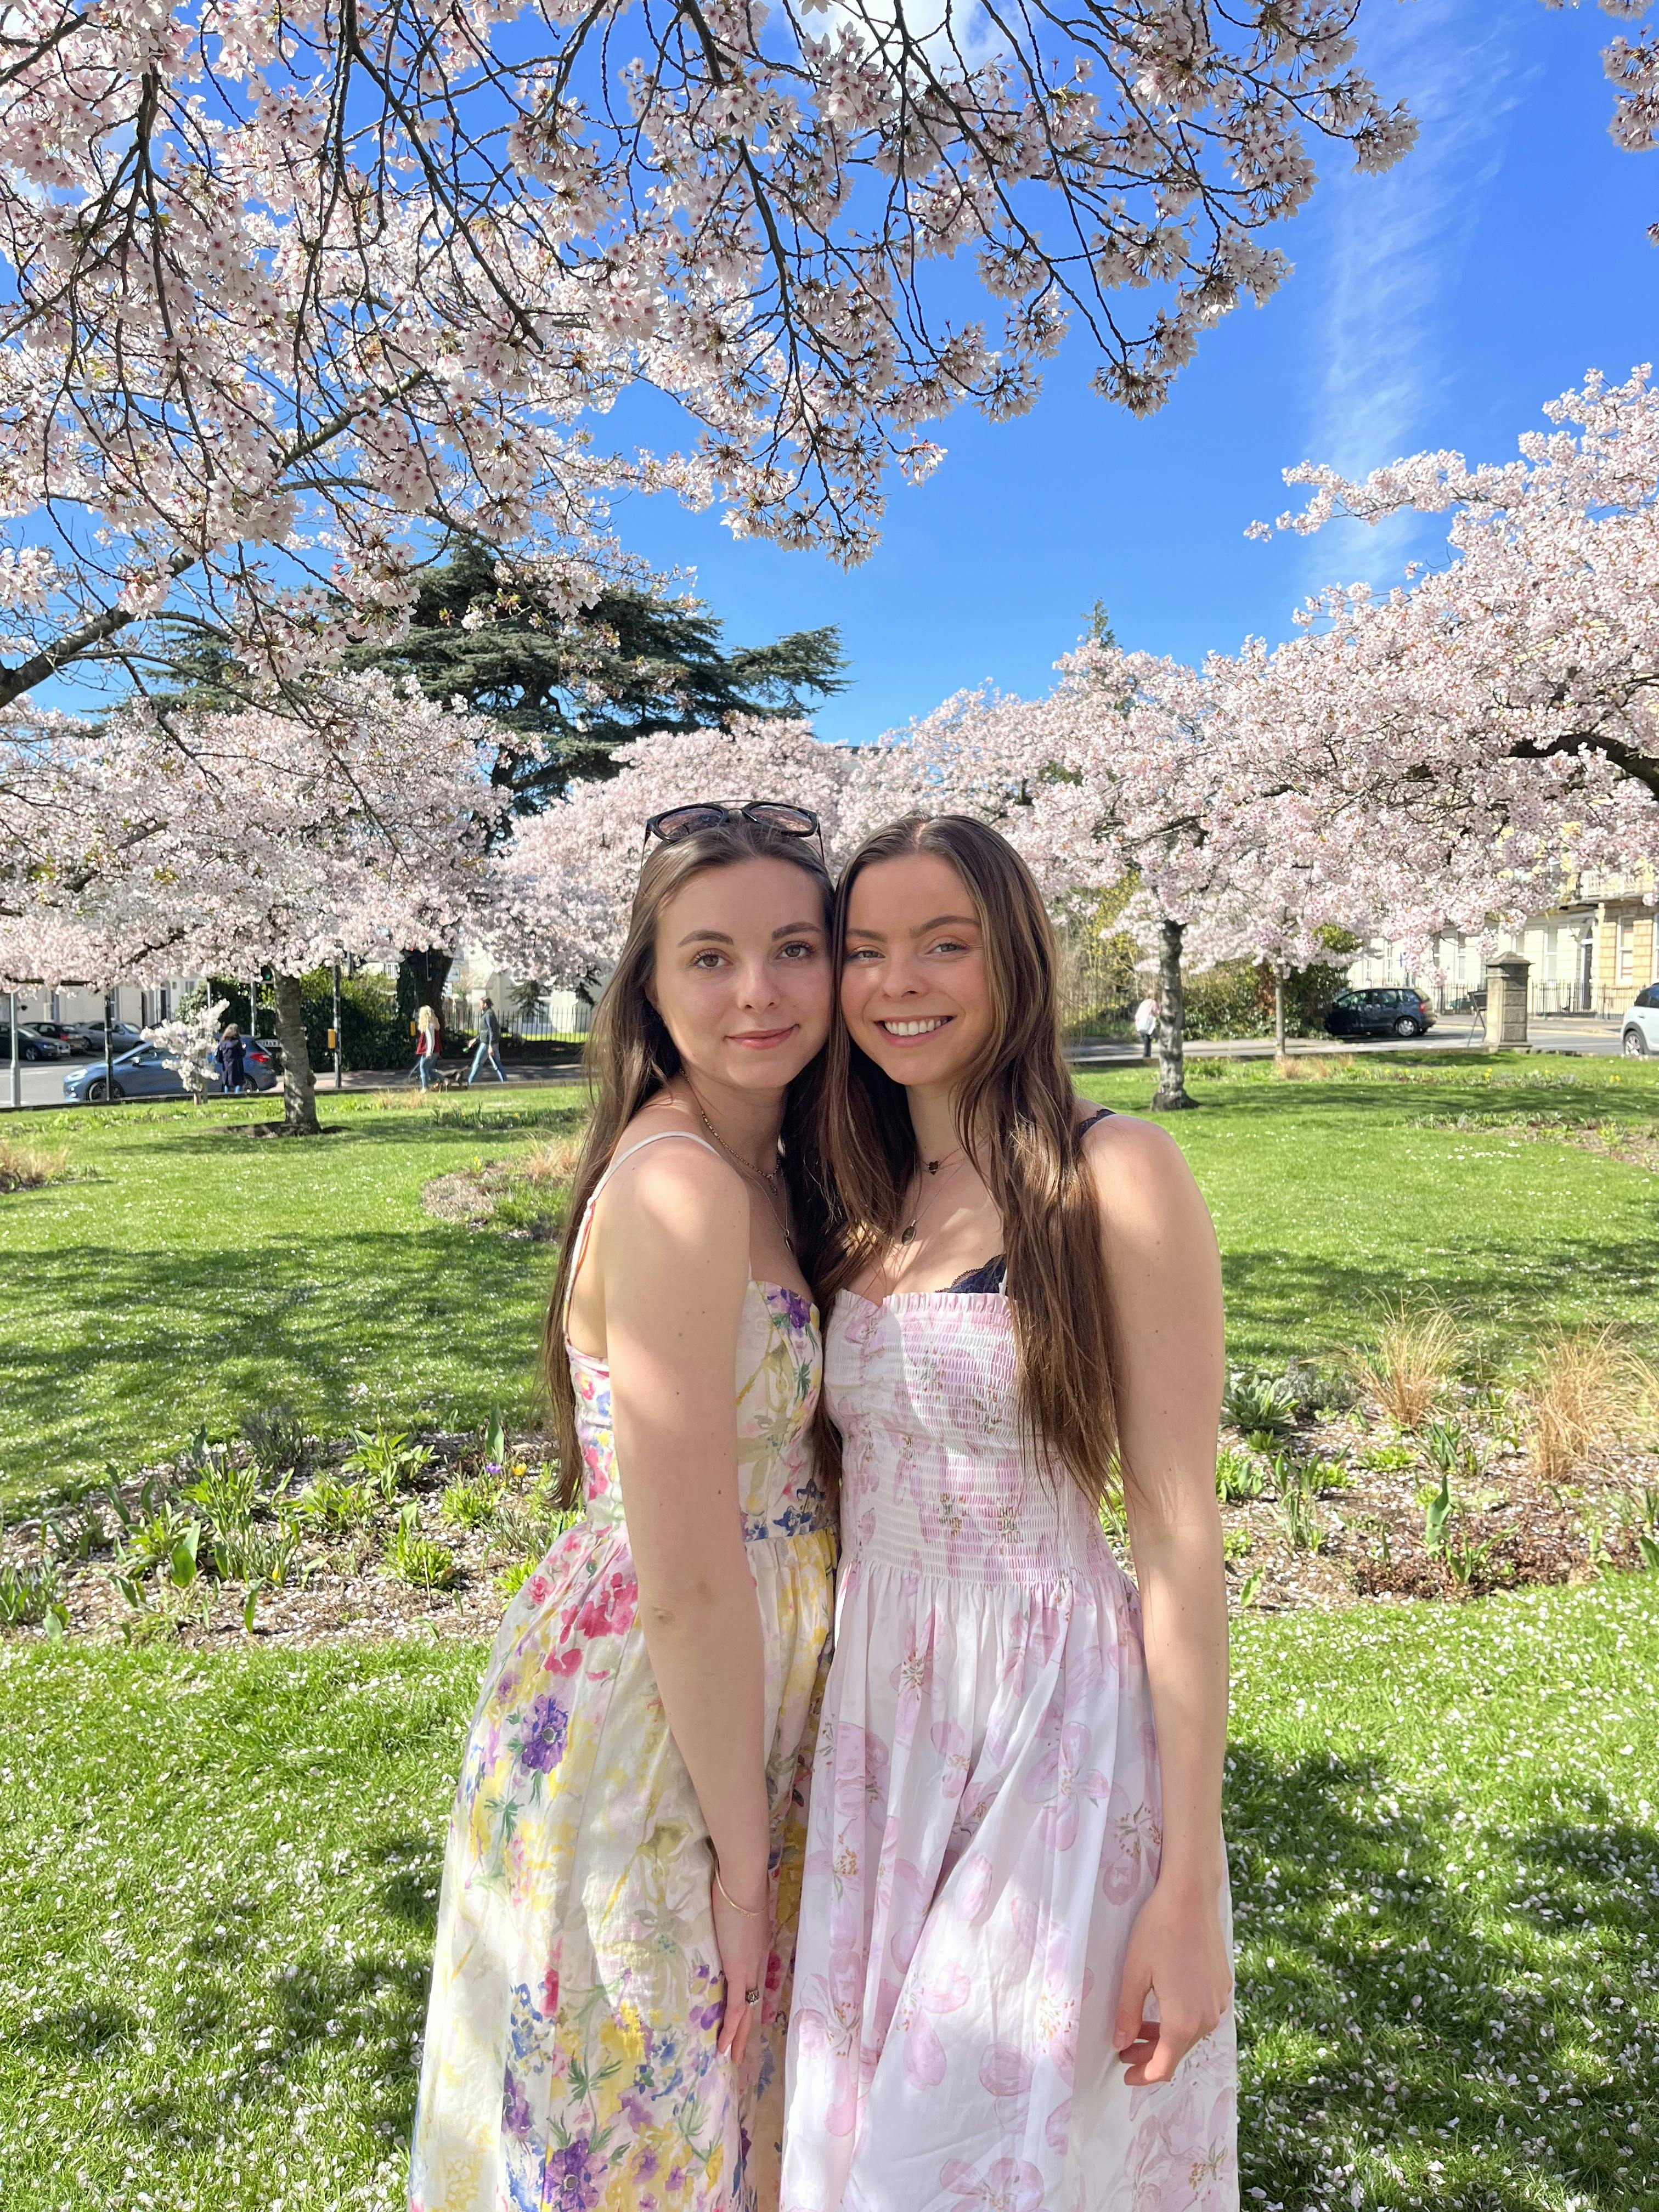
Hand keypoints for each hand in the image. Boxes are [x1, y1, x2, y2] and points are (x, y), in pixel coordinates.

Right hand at [711, 1864, 771, 2066]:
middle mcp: (759, 1961)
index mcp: (760, 1947)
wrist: (744, 1879)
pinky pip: (734, 2006)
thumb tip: (730, 1913)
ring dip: (740, 2037)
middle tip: (742, 2052)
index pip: (756, 1982)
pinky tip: (723, 2046)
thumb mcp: (741, 1905)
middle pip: (755, 2003)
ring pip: (747, 2011)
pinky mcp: (738, 1969)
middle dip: (748, 2030)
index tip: (749, 2020)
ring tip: (733, 2058)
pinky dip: (730, 2028)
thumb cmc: (739, 1884)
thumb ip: (738, 1915)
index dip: (752, 2003)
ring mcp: (750, 1967)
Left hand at [1112, 1876, 1231, 2086]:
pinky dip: (1180, 2018)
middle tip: (1124, 2051)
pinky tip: (1162, 2003)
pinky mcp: (1223, 1985)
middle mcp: (1207, 2018)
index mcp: (1183, 2021)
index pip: (1164, 2067)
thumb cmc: (1158, 1931)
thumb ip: (1127, 2014)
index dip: (1143, 2076)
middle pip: (1178, 2051)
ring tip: (1138, 2026)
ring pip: (1190, 2032)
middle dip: (1150, 2055)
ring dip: (1164, 2035)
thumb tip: (1120, 2044)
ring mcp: (1219, 2001)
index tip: (1125, 2076)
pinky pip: (1201, 2013)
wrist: (1191, 1896)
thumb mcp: (1134, 1973)